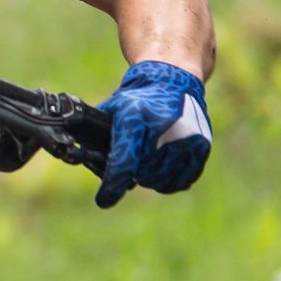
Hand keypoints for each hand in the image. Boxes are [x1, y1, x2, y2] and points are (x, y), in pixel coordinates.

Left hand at [95, 59, 211, 209]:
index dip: (112, 185)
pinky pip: (182, 180)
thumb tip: (80, 159)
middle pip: (142, 174)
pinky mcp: (200, 146)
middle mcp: (163, 126)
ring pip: (161, 179)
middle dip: (132, 175)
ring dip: (150, 179)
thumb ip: (97, 135)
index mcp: (135, 116)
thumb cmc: (137, 98)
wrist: (173, 80)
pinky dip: (169, 181)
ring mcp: (185, 137)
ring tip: (146, 164)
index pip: (124, 161)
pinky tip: (162, 171)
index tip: (104, 200)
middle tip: (130, 165)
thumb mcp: (113, 109)